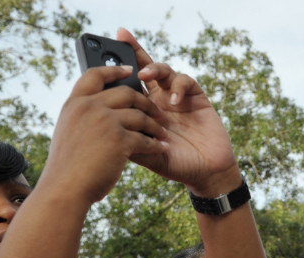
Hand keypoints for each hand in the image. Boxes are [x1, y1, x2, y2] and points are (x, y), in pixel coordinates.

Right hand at [42, 64, 168, 205]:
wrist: (65, 188)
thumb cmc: (67, 167)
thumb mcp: (69, 132)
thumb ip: (83, 116)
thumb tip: (99, 108)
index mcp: (75, 103)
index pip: (95, 75)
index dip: (114, 70)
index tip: (129, 68)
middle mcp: (89, 107)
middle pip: (126, 92)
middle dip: (145, 102)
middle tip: (156, 111)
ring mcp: (105, 121)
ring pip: (140, 115)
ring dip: (155, 125)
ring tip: (164, 133)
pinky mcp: (120, 139)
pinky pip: (145, 137)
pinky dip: (156, 144)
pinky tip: (162, 148)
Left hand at [117, 29, 239, 195]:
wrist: (206, 173)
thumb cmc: (176, 165)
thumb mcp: (147, 155)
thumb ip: (129, 140)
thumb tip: (103, 126)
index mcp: (142, 111)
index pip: (126, 85)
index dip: (115, 70)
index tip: (96, 55)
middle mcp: (158, 100)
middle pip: (143, 68)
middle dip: (132, 51)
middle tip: (121, 37)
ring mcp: (177, 97)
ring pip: (163, 70)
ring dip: (153, 68)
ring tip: (144, 74)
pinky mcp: (196, 97)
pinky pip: (185, 81)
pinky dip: (178, 86)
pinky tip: (174, 100)